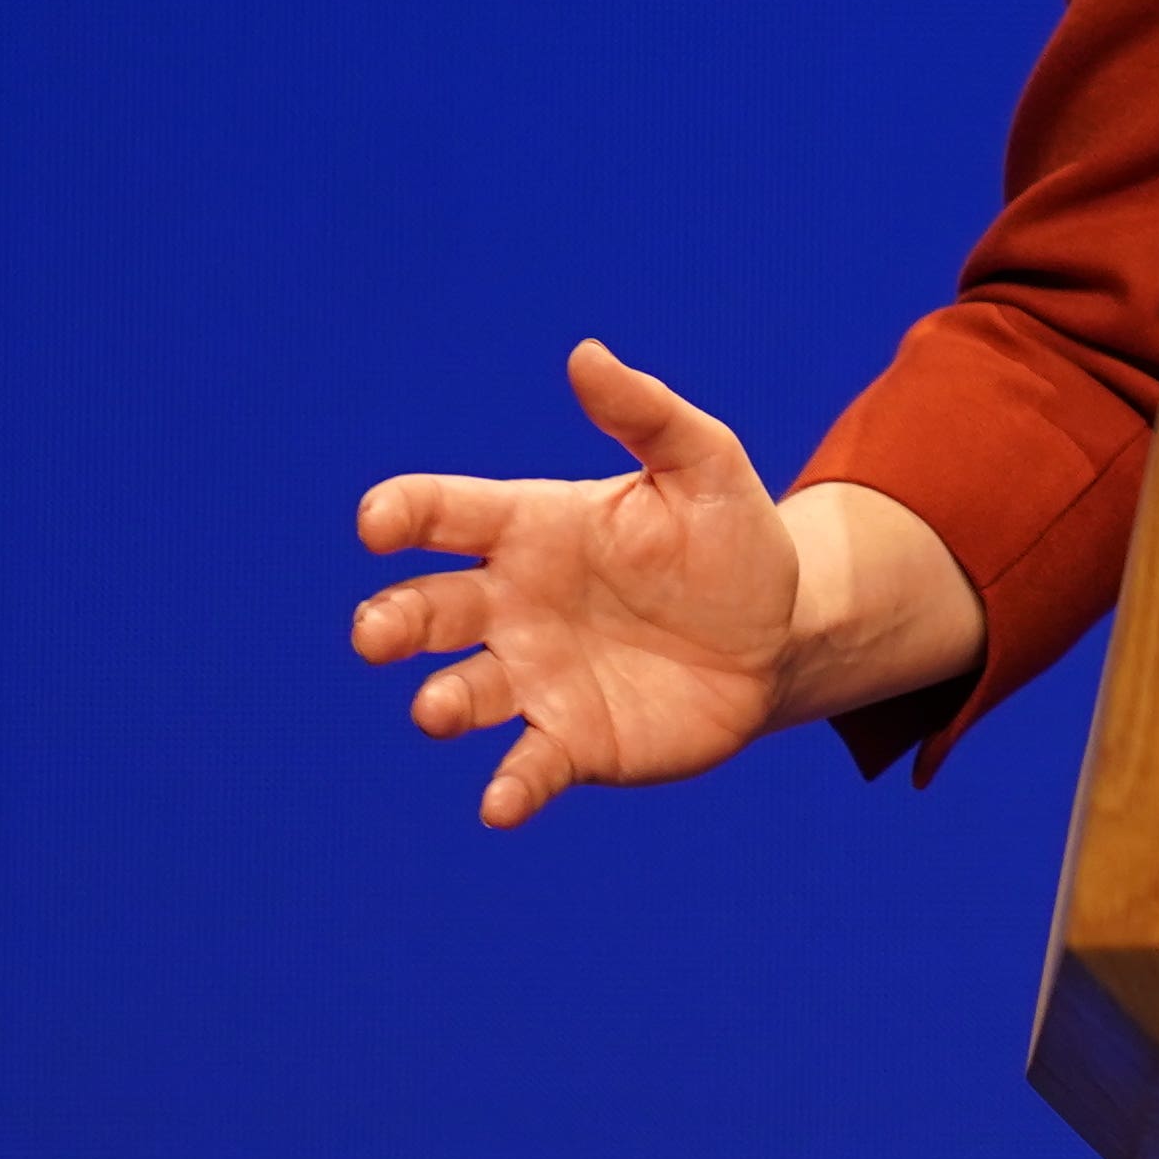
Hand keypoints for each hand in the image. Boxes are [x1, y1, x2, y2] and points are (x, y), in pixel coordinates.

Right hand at [353, 340, 799, 826]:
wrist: (781, 633)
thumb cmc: (730, 539)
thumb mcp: (705, 464)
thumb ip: (645, 414)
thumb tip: (586, 354)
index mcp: (530, 528)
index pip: (444, 515)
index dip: (401, 514)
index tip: (377, 522)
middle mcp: (512, 605)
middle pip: (424, 611)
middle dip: (391, 621)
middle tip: (380, 632)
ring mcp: (534, 677)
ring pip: (459, 692)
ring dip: (439, 702)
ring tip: (438, 708)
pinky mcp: (572, 741)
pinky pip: (526, 767)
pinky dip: (509, 787)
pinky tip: (500, 804)